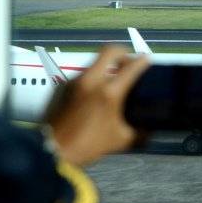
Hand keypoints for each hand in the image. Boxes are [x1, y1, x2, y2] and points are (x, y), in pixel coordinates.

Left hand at [44, 45, 150, 165]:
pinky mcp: (60, 87)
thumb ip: (140, 132)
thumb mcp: (120, 140)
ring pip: (93, 63)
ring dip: (105, 67)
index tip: (147, 60)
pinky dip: (90, 80)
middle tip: (128, 62)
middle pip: (109, 51)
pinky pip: (80, 77)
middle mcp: (91, 81)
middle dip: (123, 53)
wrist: (51, 151)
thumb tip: (151, 129)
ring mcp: (73, 82)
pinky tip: (92, 96)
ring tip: (110, 81)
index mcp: (109, 92)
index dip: (143, 60)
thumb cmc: (87, 145)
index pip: (132, 66)